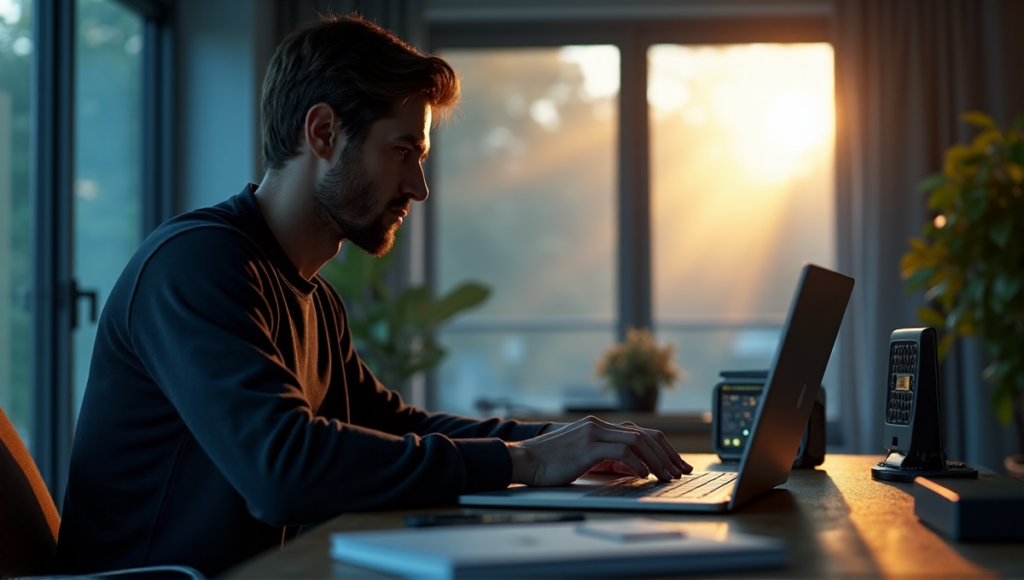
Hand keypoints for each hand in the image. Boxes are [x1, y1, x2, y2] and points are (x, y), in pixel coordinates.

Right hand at [507, 416, 691, 486]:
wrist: (524, 460)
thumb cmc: (549, 463)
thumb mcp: (583, 457)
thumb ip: (606, 457)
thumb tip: (633, 468)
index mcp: (598, 426)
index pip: (640, 432)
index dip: (662, 448)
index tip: (675, 464)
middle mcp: (599, 425)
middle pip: (645, 434)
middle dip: (667, 454)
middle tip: (681, 471)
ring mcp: (593, 433)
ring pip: (638, 441)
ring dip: (657, 460)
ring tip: (668, 476)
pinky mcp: (587, 446)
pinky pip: (622, 452)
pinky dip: (637, 464)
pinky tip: (644, 476)